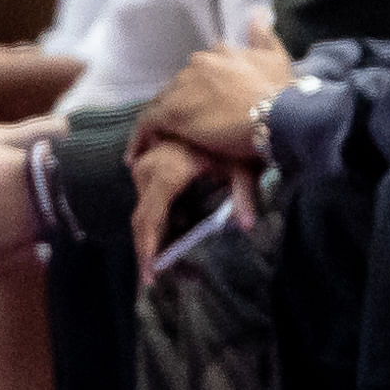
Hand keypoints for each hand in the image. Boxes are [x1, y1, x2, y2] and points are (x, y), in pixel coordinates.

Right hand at [130, 136, 249, 284]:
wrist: (222, 111)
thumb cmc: (232, 133)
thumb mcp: (241, 166)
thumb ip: (244, 197)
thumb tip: (248, 226)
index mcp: (166, 172)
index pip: (149, 220)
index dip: (147, 250)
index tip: (150, 276)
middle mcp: (147, 170)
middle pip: (142, 221)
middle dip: (151, 252)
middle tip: (166, 278)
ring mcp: (142, 166)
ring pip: (142, 212)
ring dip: (155, 238)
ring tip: (173, 264)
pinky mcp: (145, 165)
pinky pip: (147, 200)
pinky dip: (157, 221)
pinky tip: (172, 236)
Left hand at [138, 20, 290, 161]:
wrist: (279, 115)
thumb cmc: (282, 92)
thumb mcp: (277, 58)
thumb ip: (263, 37)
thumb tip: (258, 14)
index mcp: (219, 52)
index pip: (199, 70)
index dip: (198, 91)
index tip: (201, 108)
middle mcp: (198, 63)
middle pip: (179, 87)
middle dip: (180, 106)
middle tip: (183, 131)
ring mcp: (183, 86)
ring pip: (162, 103)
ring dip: (159, 122)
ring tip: (157, 144)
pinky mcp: (173, 111)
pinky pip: (148, 124)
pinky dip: (140, 139)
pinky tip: (137, 155)